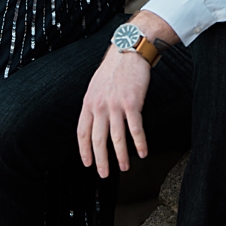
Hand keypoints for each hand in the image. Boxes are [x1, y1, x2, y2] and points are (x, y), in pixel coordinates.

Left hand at [77, 46, 151, 177]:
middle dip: (101, 160)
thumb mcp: (95, 86)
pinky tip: (142, 153)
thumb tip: (94, 121)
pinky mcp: (132, 103)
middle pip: (97, 139)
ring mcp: (115, 105)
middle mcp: (99, 105)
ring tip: (125, 168)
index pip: (82, 131)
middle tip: (104, 174)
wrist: (128, 51)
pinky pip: (135, 129)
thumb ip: (94, 103)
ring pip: (117, 138)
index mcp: (89, 102)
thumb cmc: (114, 69)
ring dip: (121, 156)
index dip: (84, 150)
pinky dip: (139, 143)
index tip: (87, 163)